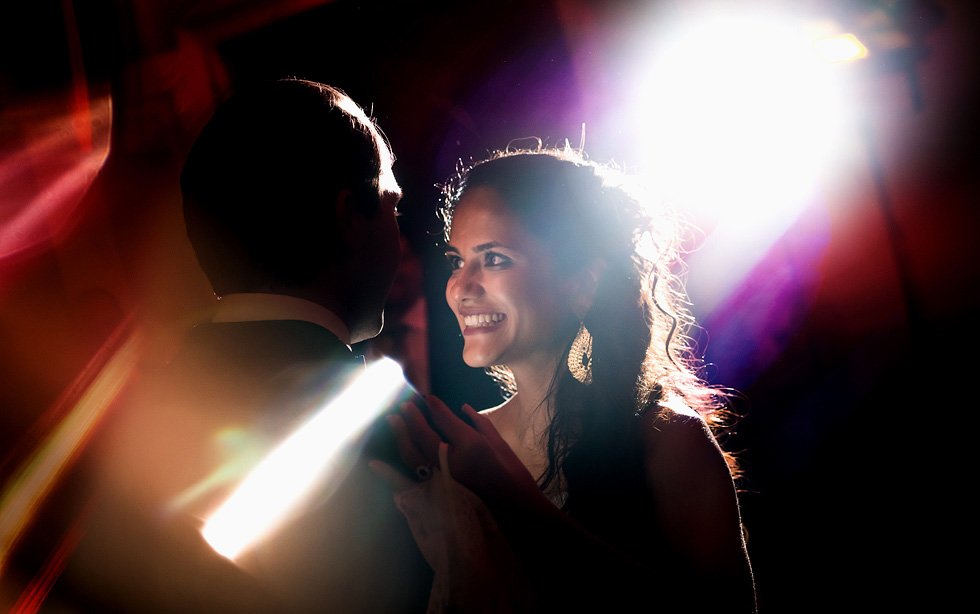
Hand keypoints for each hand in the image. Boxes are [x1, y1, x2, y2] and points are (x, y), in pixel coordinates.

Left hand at [383, 395, 545, 513]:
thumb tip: (462, 408)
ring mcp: (442, 477)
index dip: (434, 405)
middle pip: (423, 435)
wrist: (513, 506)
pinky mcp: (437, 490)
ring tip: (394, 420)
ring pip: (413, 455)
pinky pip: (412, 476)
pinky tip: (381, 459)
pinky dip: (396, 467)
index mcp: (471, 445)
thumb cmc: (512, 473)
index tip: (427, 397)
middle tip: (405, 405)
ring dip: (402, 435)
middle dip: (412, 417)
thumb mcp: (500, 442)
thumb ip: (479, 423)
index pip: (445, 419)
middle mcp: (452, 460)